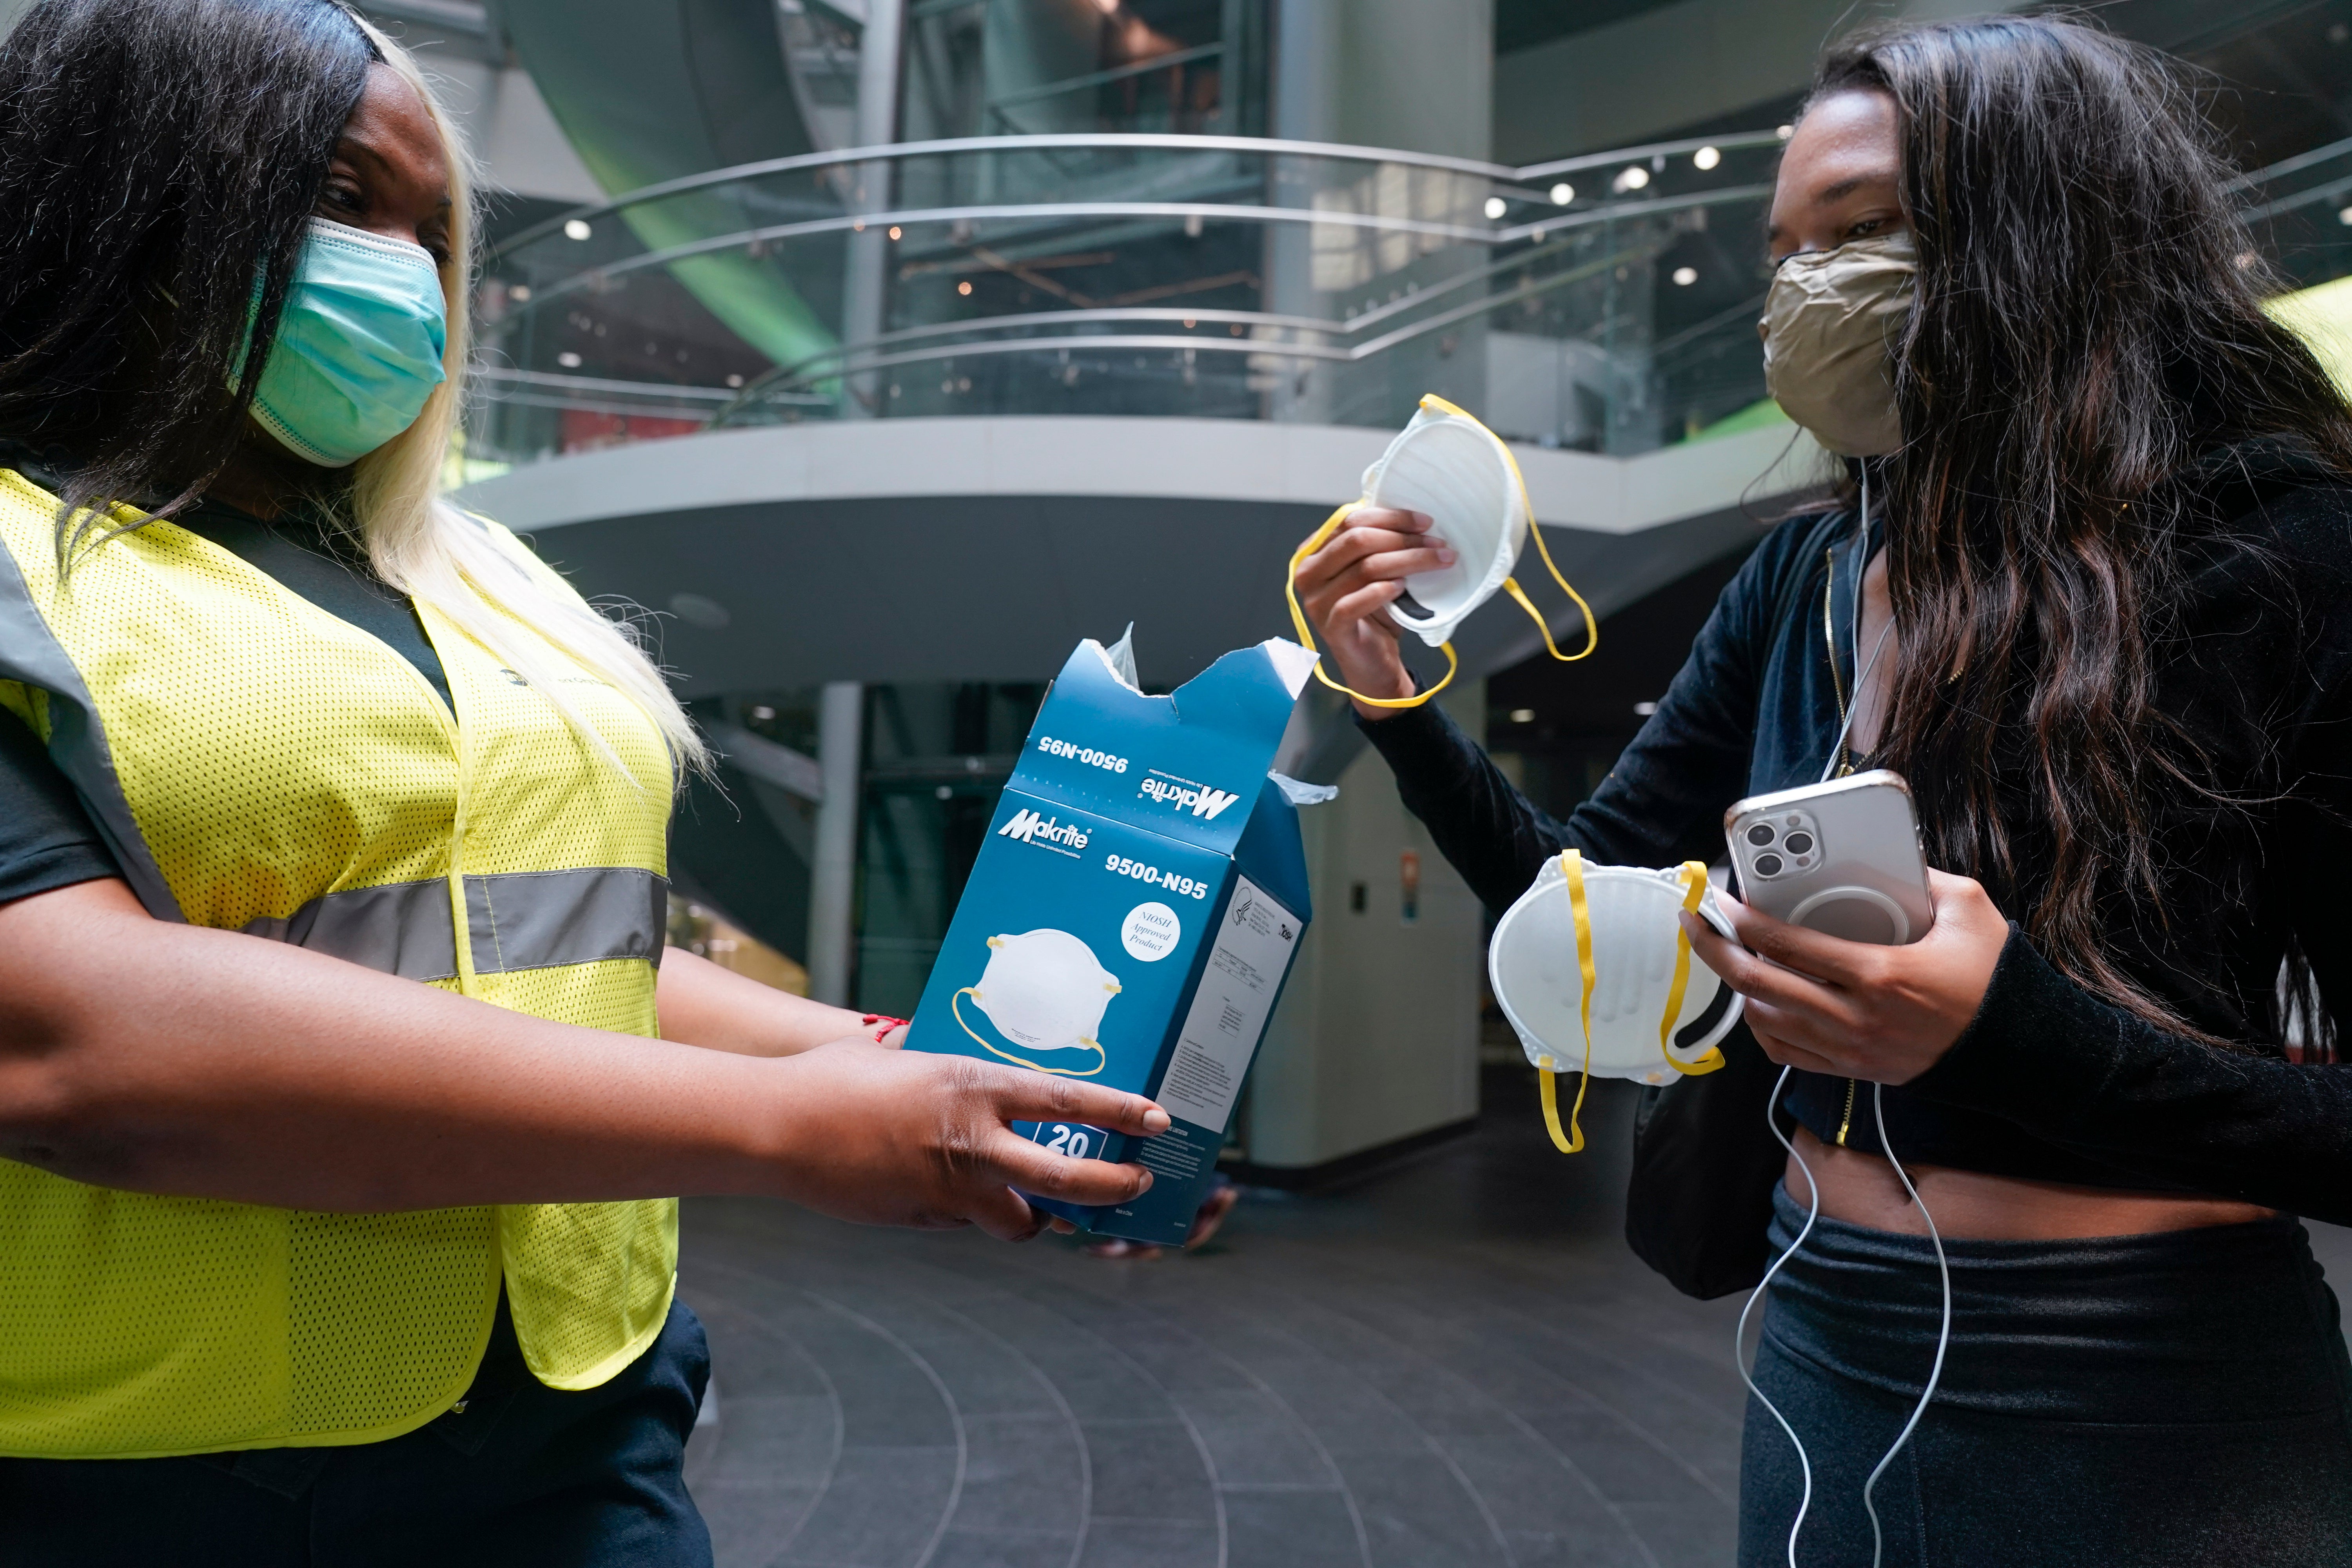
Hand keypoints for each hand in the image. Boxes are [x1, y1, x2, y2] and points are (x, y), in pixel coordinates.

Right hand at [765, 1041, 1169, 1240]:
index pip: (1067, 1100)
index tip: (1157, 1121)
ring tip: (1043, 1207)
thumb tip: (980, 1079)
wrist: (776, 1128)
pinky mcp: (921, 1220)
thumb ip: (955, 1077)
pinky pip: (966, 1224)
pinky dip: (974, 1215)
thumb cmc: (835, 1080)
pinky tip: (958, 1197)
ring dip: (1036, 1216)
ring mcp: (948, 1189)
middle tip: (1136, 1184)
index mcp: (973, 1089)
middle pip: (1067, 1180)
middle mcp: (972, 1143)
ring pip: (1020, 1221)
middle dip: (1112, 1187)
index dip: (1118, 1112)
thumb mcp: (910, 1060)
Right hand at [1291, 506, 1452, 718]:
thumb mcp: (1375, 571)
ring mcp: (1316, 602)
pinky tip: (1402, 588)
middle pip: (1357, 540)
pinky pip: (1355, 602)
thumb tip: (1414, 521)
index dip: (1390, 517)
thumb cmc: (1376, 613)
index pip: (1350, 520)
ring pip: (1364, 568)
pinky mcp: (1330, 627)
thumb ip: (1378, 545)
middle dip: (1403, 538)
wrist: (1374, 662)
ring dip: (1408, 561)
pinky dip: (1382, 591)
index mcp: (1315, 551)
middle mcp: (1309, 574)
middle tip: (1437, 543)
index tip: (1425, 522)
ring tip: (1438, 561)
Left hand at [1679, 869, 2007, 1083]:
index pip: (1787, 944)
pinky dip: (1763, 1027)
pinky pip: (1787, 1053)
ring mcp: (1851, 1049)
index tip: (1720, 897)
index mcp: (1879, 974)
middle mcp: (1856, 1017)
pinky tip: (1758, 1000)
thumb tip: (1892, 854)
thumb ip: (1928, 877)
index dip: (1742, 918)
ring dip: (1738, 986)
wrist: (2018, 1049)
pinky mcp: (1854, 1070)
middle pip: (1759, 983)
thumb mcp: (1972, 912)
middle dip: (1715, 950)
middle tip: (1695, 923)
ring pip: (1766, 1021)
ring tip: (1727, 955)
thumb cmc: (1995, 979)